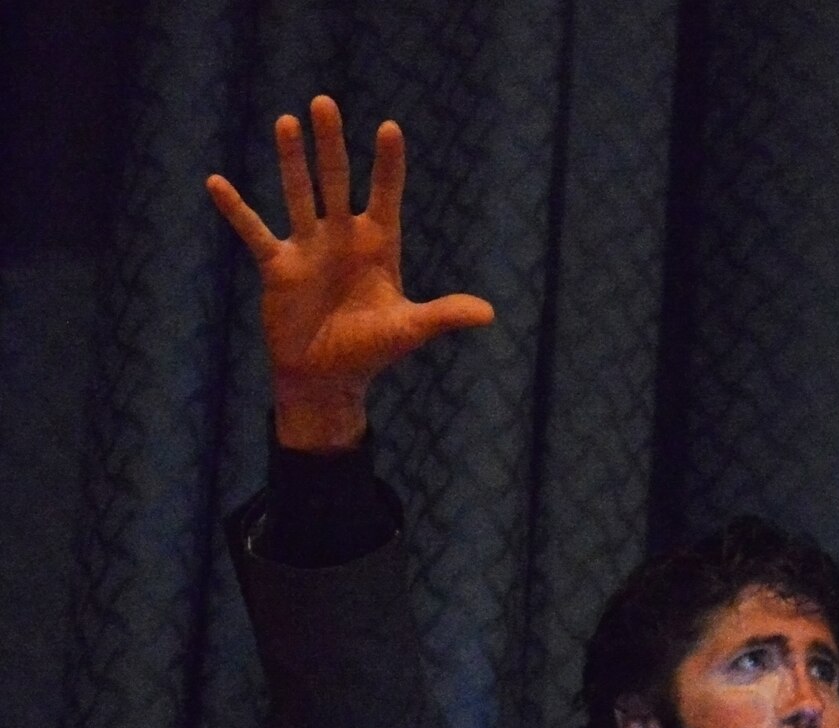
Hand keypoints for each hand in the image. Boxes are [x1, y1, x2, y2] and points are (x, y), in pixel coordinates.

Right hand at [206, 96, 493, 449]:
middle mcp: (341, 239)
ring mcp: (308, 248)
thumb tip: (488, 314)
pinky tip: (216, 183)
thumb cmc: (370, 352)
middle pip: (337, 182)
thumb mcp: (408, 331)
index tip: (390, 128)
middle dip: (331, 145)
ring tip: (287, 122)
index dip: (388, 166)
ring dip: (292, 162)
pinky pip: (255, 232)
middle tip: (325, 103)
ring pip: (299, 194)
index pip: (385, 197)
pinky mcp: (278, 266)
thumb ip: (444, 316)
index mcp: (377, 247)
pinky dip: (236, 210)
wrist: (327, 379)